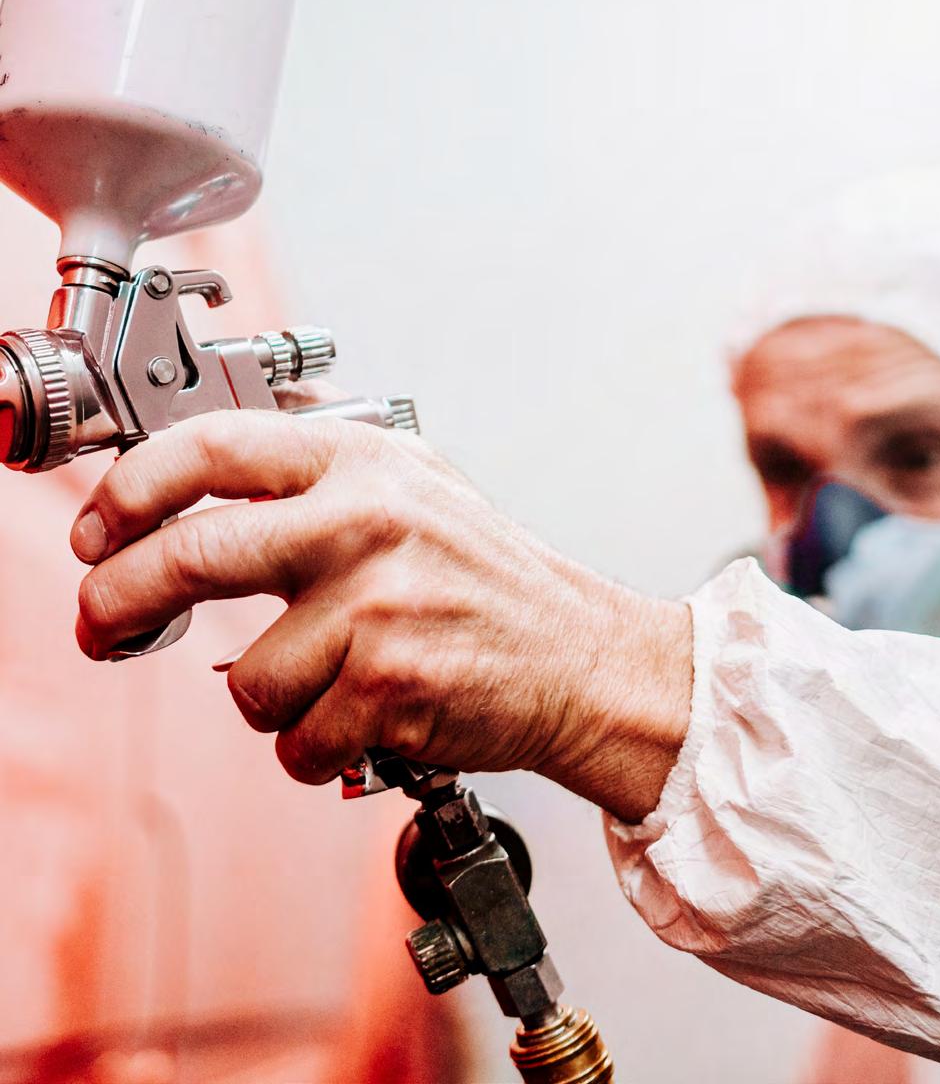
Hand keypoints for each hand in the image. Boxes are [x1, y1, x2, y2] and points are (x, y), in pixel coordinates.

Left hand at [71, 412, 691, 821]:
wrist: (585, 659)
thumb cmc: (495, 580)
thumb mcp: (418, 481)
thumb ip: (324, 458)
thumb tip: (218, 447)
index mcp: (366, 462)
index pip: (216, 447)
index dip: (134, 487)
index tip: (98, 527)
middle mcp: (369, 522)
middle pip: (194, 554)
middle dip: (121, 597)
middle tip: (101, 622)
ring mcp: (379, 605)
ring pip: (248, 678)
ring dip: (274, 700)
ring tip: (335, 683)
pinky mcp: (391, 685)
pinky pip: (296, 741)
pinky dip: (318, 748)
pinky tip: (368, 718)